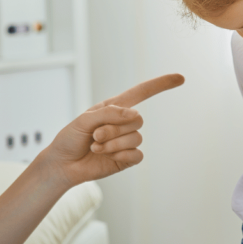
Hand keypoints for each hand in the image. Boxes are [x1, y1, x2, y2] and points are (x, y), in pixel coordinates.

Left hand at [42, 74, 184, 186]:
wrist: (62, 165)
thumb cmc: (70, 138)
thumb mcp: (84, 120)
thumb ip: (109, 113)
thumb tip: (135, 114)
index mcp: (114, 108)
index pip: (142, 92)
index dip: (160, 85)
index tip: (180, 78)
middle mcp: (123, 123)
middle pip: (137, 119)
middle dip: (114, 128)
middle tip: (95, 135)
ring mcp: (126, 142)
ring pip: (136, 138)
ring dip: (113, 144)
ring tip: (95, 147)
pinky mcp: (126, 159)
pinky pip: (137, 155)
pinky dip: (122, 155)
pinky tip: (108, 157)